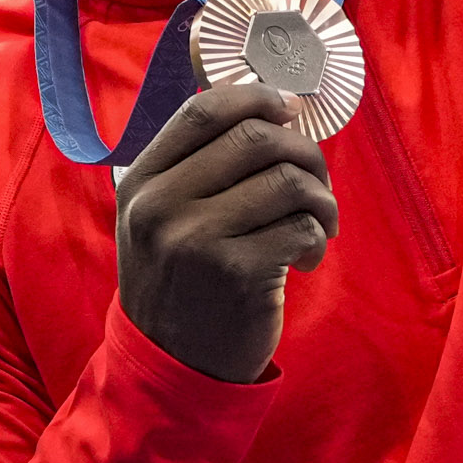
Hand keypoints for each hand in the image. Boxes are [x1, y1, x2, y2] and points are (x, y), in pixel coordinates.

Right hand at [117, 81, 336, 383]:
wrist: (174, 365)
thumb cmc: (181, 281)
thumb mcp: (160, 219)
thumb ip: (196, 165)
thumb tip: (272, 108)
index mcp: (142, 182)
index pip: (203, 111)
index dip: (256, 97)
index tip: (289, 108)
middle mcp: (161, 206)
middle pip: (254, 138)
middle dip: (303, 152)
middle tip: (316, 179)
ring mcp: (195, 239)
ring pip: (287, 181)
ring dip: (320, 198)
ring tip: (319, 222)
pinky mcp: (236, 273)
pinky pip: (300, 226)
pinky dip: (317, 237)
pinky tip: (307, 258)